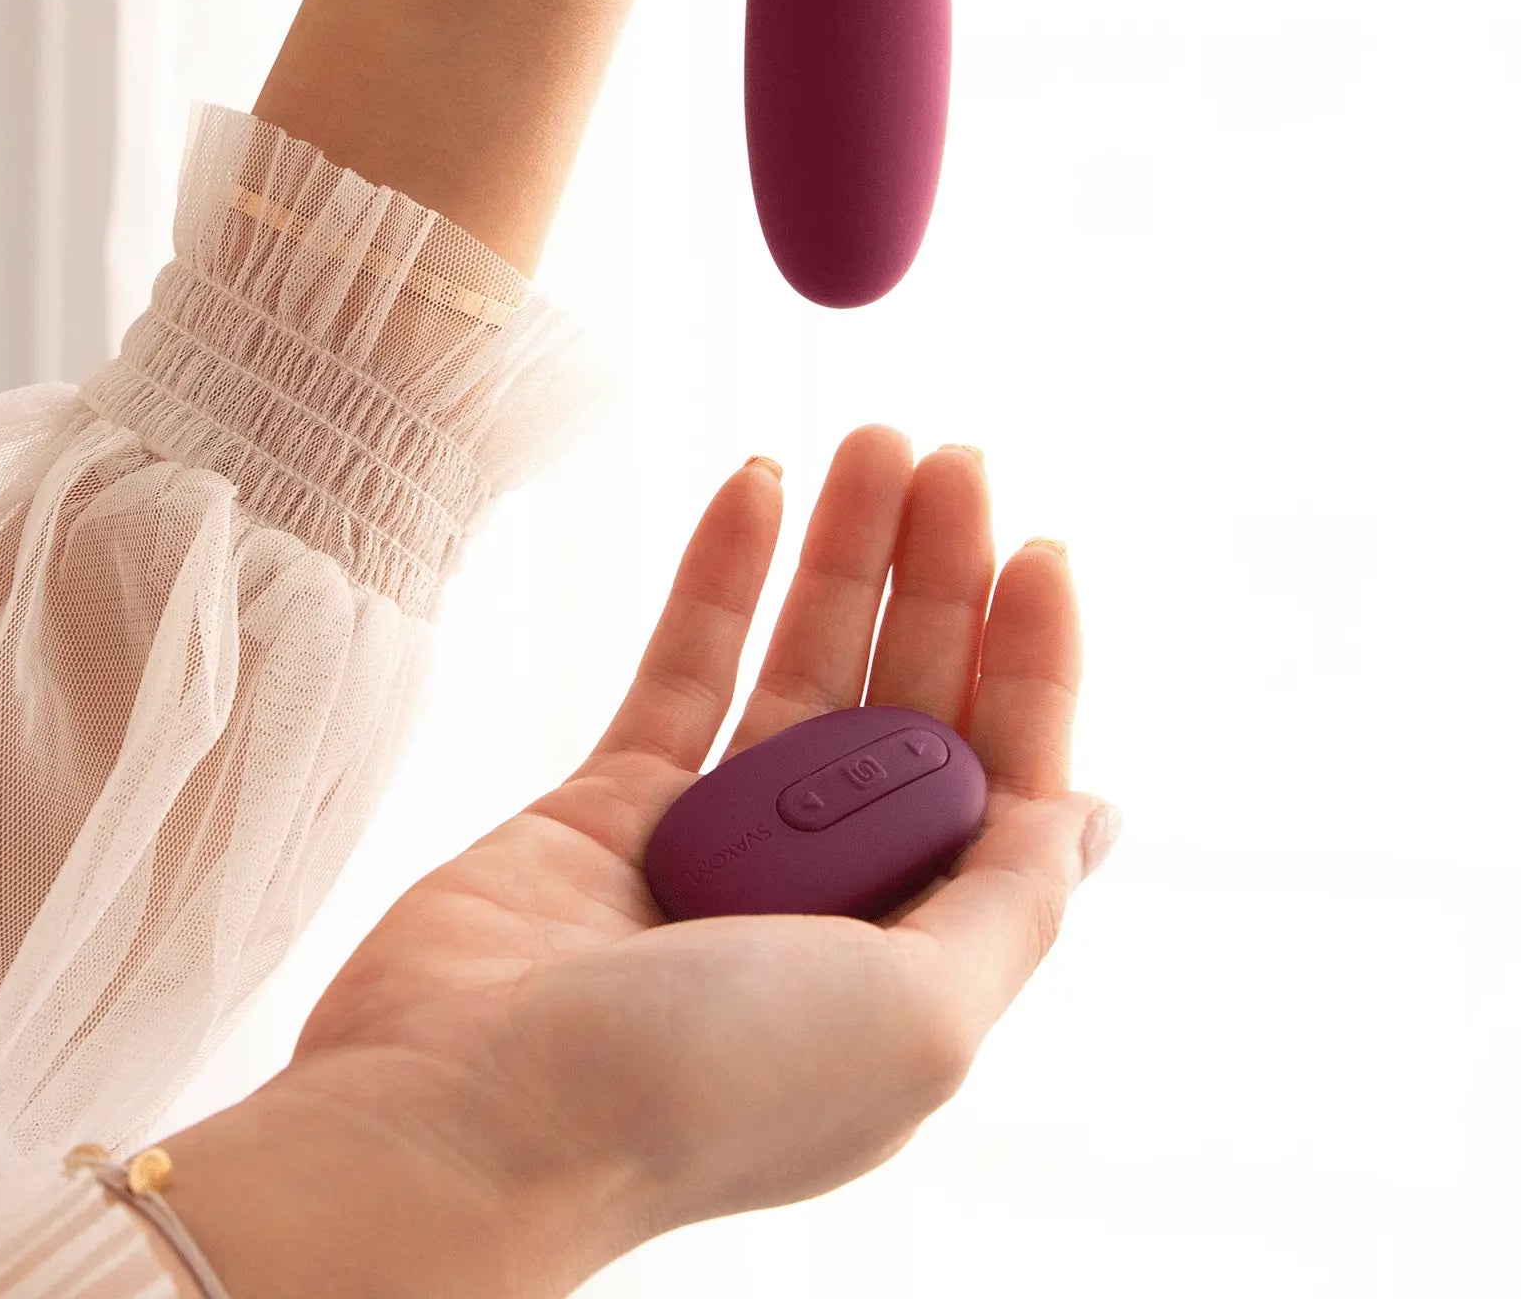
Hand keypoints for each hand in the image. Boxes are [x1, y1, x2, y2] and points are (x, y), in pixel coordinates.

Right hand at [163, 431, 1115, 1295]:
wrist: (466, 1120)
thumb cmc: (701, 1094)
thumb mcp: (918, 1019)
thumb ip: (1011, 904)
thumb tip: (1095, 813)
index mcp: (913, 957)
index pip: (999, 779)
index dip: (1030, 662)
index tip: (1037, 547)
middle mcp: (822, 896)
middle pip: (902, 705)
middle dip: (938, 580)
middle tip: (953, 458)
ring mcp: (713, 844)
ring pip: (798, 669)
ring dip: (840, 555)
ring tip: (871, 441)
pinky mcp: (609, 802)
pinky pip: (683, 666)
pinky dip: (720, 576)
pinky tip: (757, 484)